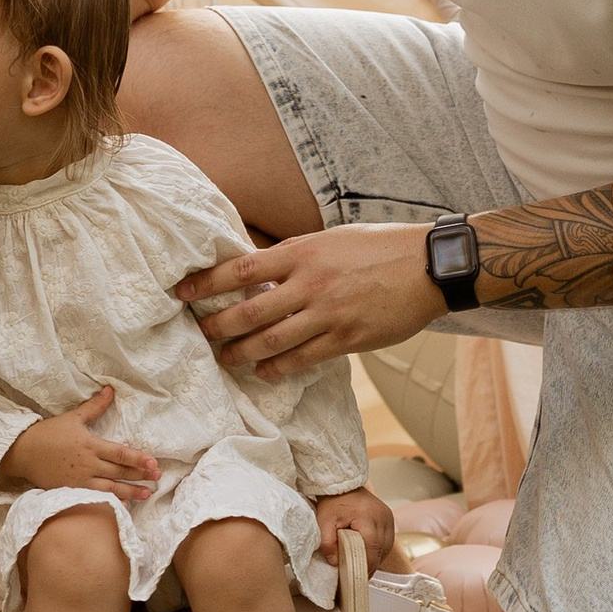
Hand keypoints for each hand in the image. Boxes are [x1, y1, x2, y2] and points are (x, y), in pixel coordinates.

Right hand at [0, 385, 162, 506]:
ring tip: (148, 494)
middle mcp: (88, 464)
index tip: (153, 463)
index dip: (138, 459)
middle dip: (140, 475)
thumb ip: (94, 406)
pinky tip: (123, 506)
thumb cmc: (48, 433)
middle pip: (120, 472)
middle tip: (158, 477)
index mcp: (90, 444)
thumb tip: (110, 389)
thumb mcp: (73, 417)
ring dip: (132, 491)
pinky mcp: (72, 490)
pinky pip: (95, 498)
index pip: (120, 453)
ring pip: (111, 488)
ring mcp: (80, 480)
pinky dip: (110, 502)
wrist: (23, 452)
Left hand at [176, 222, 443, 375]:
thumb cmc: (380, 247)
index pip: (241, 269)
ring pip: (271, 341)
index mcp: (303, 251)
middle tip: (199, 335)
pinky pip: (303, 359)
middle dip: (217, 327)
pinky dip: (277, 368)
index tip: (182, 292)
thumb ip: (296, 255)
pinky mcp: (348, 338)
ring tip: (224, 358)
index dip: (207, 283)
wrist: (430, 266)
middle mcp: (310, 283)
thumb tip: (259, 269)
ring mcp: (329, 314)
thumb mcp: (332, 239)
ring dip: (241, 353)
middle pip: (249, 311)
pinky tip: (264, 372)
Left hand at [312, 488, 396, 576]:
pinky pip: (388, 540)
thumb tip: (335, 562)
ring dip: (376, 558)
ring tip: (364, 567)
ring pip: (387, 546)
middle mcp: (382, 517)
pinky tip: (370, 555)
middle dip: (371, 564)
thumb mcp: (324, 522)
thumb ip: (327, 543)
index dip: (366, 565)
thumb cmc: (333, 501)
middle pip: (381, 549)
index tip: (358, 577)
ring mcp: (388, 517)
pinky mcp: (389, 518)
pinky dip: (380, 549)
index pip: (372, 548)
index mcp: (367, 517)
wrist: (342, 484)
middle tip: (359, 577)